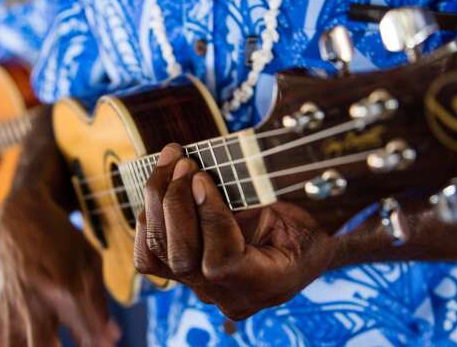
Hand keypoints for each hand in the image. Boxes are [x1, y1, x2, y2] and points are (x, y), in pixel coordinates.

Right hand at [0, 106, 119, 346]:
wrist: (20, 215)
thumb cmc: (62, 237)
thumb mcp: (89, 259)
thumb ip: (99, 300)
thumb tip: (112, 337)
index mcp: (64, 285)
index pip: (86, 329)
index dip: (101, 341)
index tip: (112, 343)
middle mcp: (36, 301)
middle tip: (85, 343)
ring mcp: (15, 308)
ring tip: (52, 343)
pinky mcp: (0, 311)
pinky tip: (28, 343)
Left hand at [134, 144, 337, 319]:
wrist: (300, 253)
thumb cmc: (307, 233)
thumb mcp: (305, 218)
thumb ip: (276, 200)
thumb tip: (252, 164)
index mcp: (263, 284)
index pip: (220, 263)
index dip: (208, 218)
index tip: (204, 177)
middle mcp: (226, 293)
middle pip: (182, 258)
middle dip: (175, 202)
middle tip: (184, 162)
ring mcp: (200, 286)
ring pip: (159, 253)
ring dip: (158, 200)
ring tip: (170, 162)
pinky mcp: (183, 273)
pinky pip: (149, 256)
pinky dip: (149, 218)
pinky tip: (160, 187)